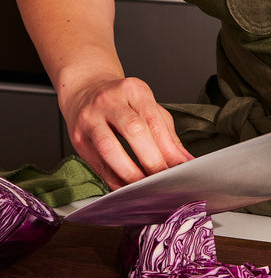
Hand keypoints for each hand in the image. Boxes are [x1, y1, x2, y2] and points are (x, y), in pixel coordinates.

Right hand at [62, 76, 193, 189]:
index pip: (154, 121)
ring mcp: (90, 118)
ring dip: (130, 172)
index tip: (181, 169)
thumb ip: (167, 134)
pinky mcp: (77, 138)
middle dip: (152, 160)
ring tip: (146, 187)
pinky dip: (114, 180)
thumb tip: (186, 161)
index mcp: (133, 90)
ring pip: (110, 148)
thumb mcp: (147, 107)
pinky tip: (128, 188)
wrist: (85, 89)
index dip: (169, 149)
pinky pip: (98, 164)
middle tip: (165, 180)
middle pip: (134, 131)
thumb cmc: (122, 101)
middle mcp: (109, 101)